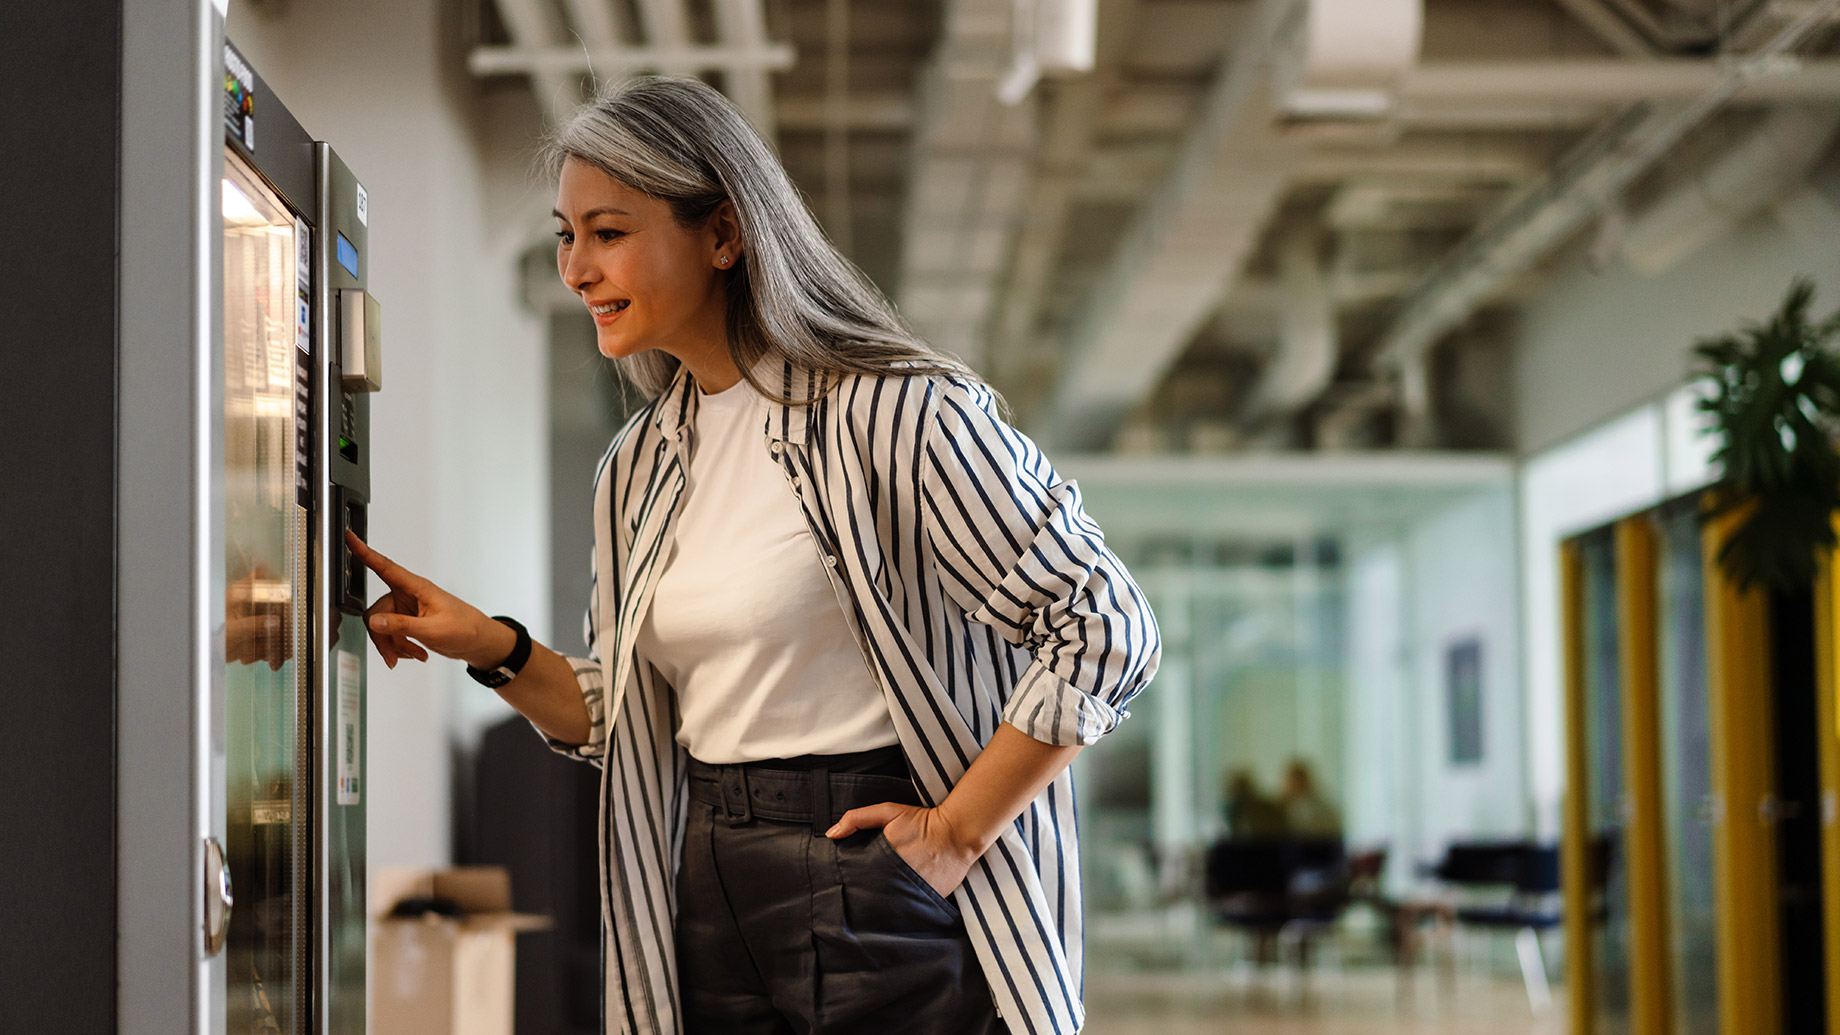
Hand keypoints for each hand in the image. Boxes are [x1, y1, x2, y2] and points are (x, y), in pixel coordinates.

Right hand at [345, 530, 514, 669]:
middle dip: (384, 637)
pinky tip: (417, 653)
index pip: (384, 566)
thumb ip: (402, 626)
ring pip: (382, 627)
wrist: (478, 642)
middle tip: (394, 656)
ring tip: (415, 654)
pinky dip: (400, 647)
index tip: (348, 537)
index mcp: (416, 587)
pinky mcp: (407, 621)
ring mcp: (406, 609)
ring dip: (394, 645)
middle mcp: (408, 595)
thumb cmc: (465, 628)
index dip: (364, 551)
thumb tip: (375, 622)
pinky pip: (391, 634)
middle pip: (377, 612)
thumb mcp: (433, 630)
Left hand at [826, 802, 982, 898]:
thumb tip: (831, 834)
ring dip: (886, 905)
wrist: (958, 832)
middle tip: (863, 897)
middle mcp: (896, 882)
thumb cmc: (922, 821)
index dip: (852, 886)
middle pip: (873, 897)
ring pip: (892, 907)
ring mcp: (914, 894)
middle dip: (867, 897)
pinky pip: (912, 909)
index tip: (848, 887)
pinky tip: (903, 901)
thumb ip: (857, 819)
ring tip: (882, 901)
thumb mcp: (888, 811)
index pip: (859, 883)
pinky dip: (906, 905)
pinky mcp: (929, 901)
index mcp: (882, 863)